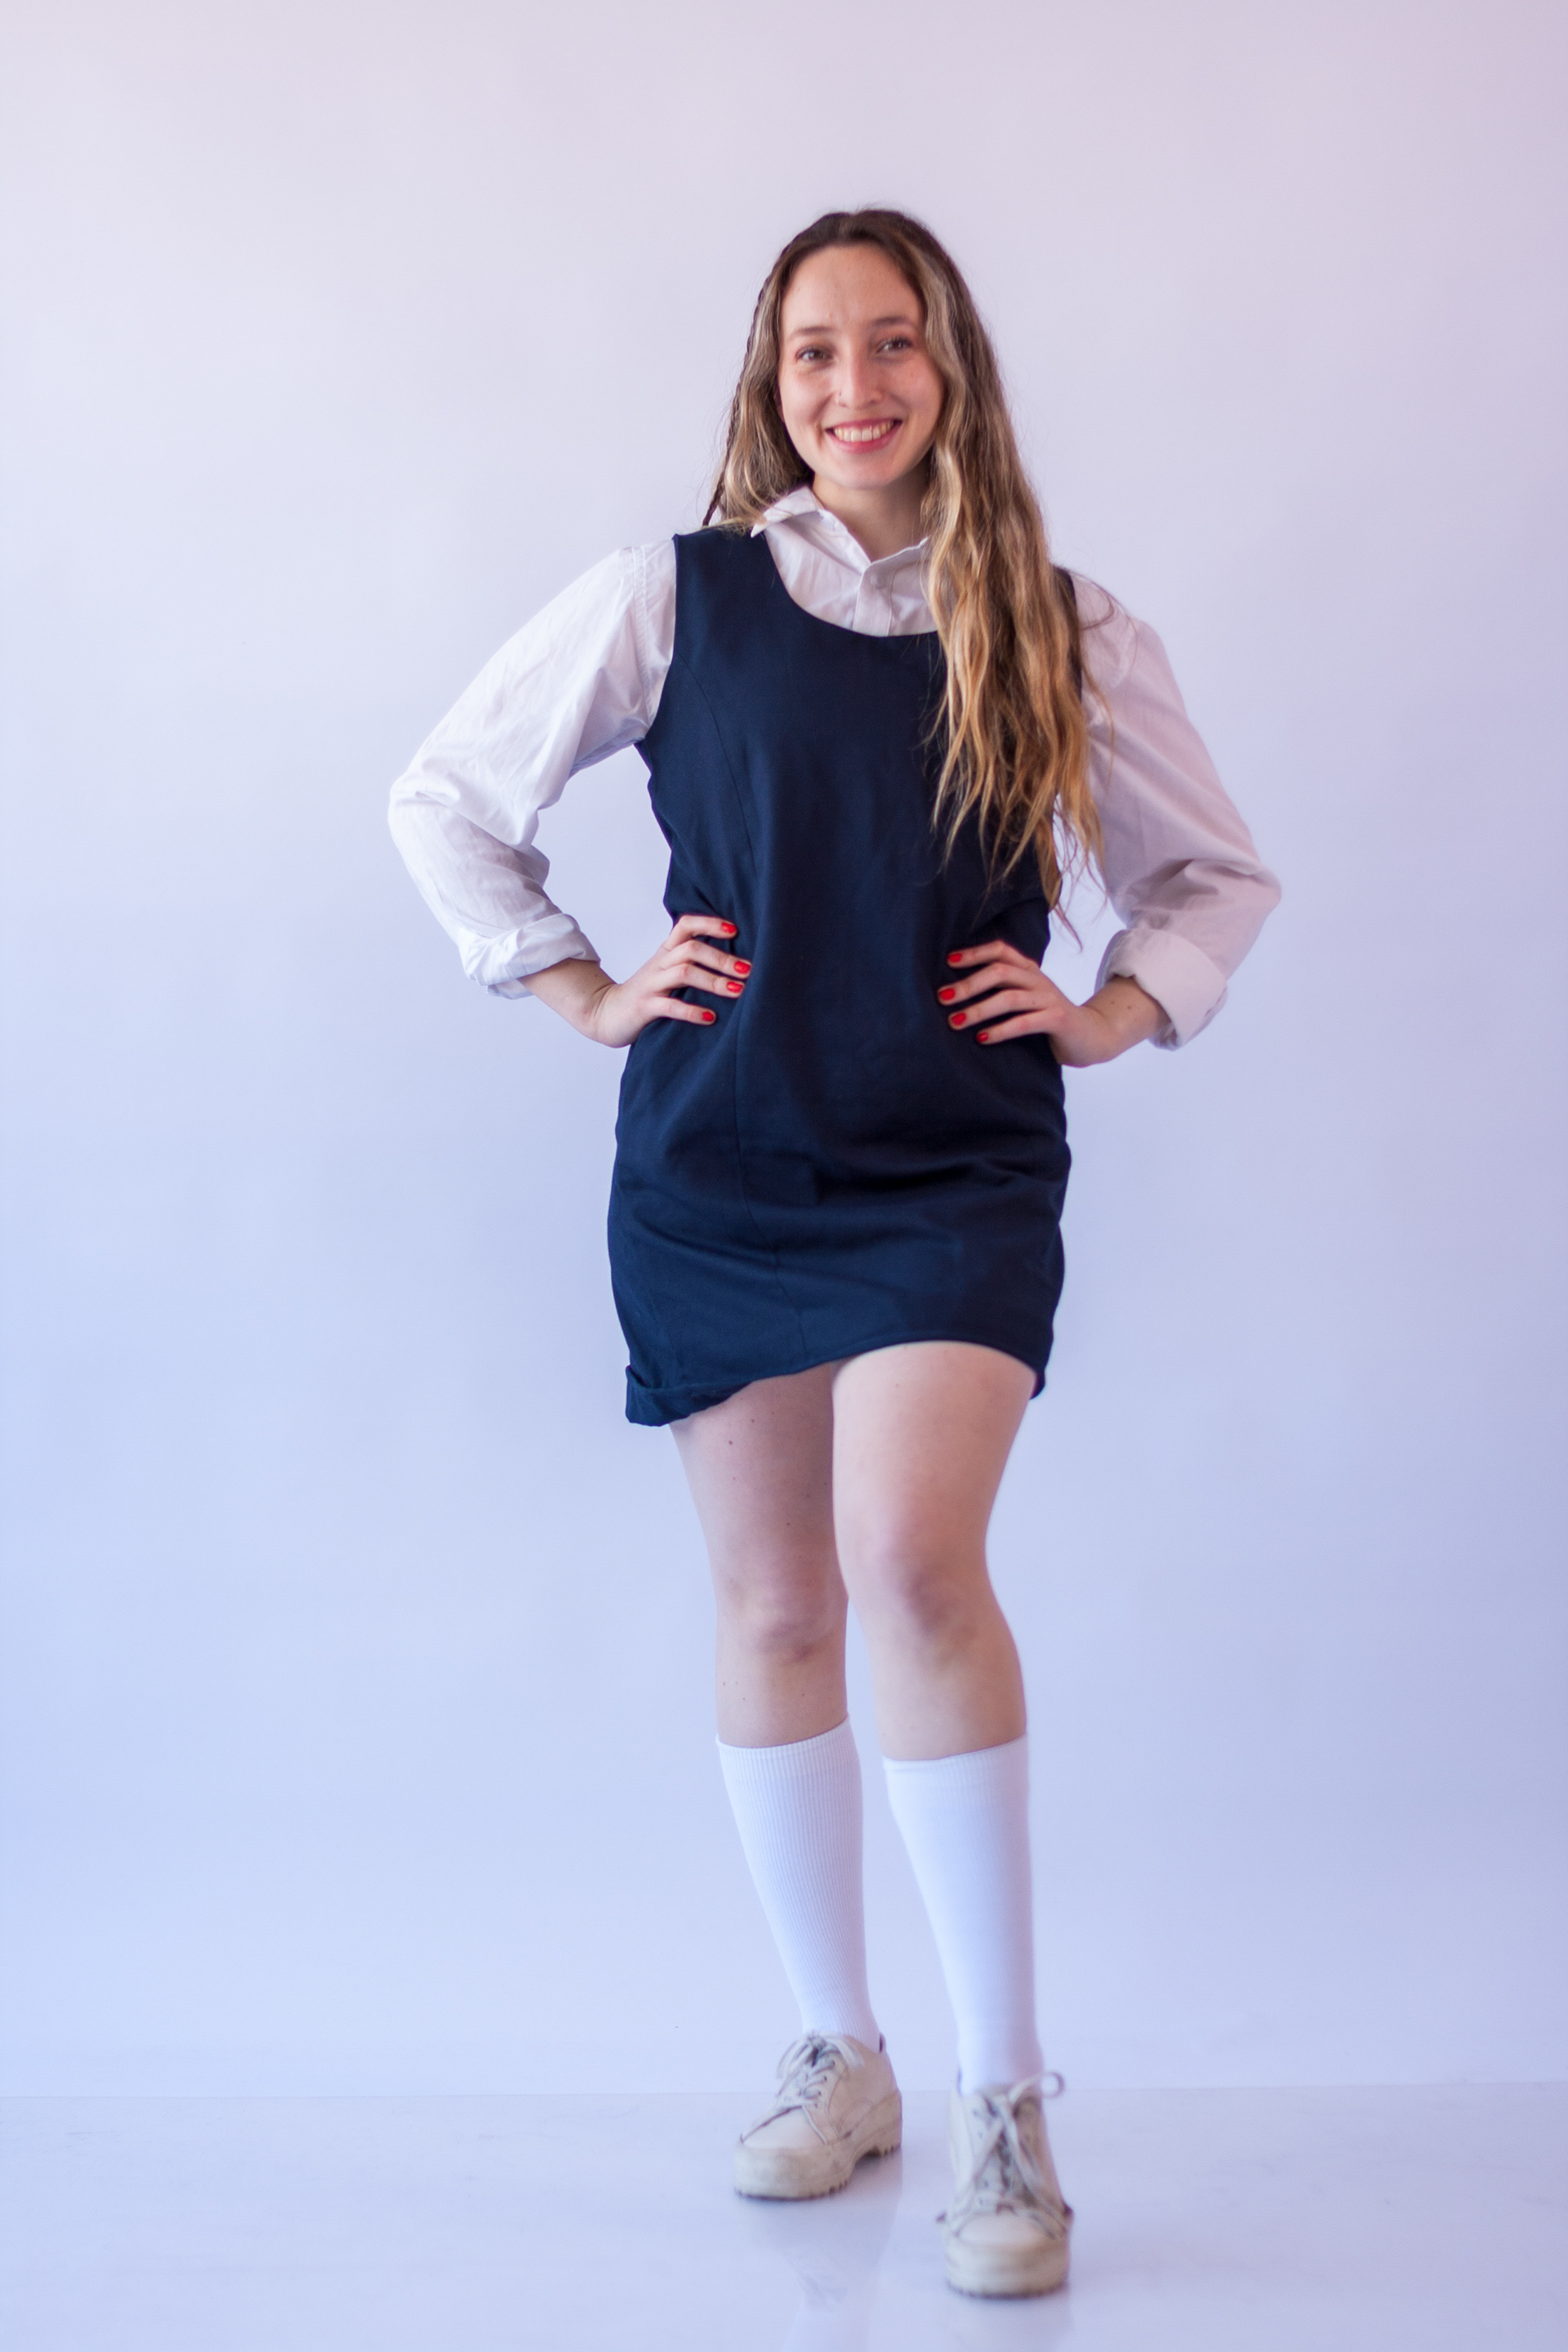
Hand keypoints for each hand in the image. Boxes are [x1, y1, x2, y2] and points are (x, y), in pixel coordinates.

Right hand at [525, 914, 748, 1047]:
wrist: (604, 1014)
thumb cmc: (645, 995)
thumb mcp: (666, 974)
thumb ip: (690, 964)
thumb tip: (734, 963)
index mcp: (666, 953)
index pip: (686, 925)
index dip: (710, 923)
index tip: (735, 930)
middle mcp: (659, 964)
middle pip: (692, 949)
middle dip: (722, 959)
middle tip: (749, 970)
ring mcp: (651, 985)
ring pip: (684, 973)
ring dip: (714, 981)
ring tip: (738, 991)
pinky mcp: (645, 1008)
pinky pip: (670, 1006)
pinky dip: (692, 1011)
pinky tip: (711, 1017)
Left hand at [937, 940, 1165, 1065]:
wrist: (1091, 1037)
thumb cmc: (1047, 1019)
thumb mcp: (1025, 1000)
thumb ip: (1001, 991)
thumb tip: (955, 994)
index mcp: (1029, 971)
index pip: (1001, 951)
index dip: (975, 953)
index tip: (948, 961)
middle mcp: (1038, 980)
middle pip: (1000, 972)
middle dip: (968, 984)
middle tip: (943, 998)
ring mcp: (1049, 999)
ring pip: (1010, 998)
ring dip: (979, 1010)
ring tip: (955, 1022)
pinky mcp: (1058, 1020)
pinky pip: (1025, 1022)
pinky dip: (1001, 1030)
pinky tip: (982, 1038)